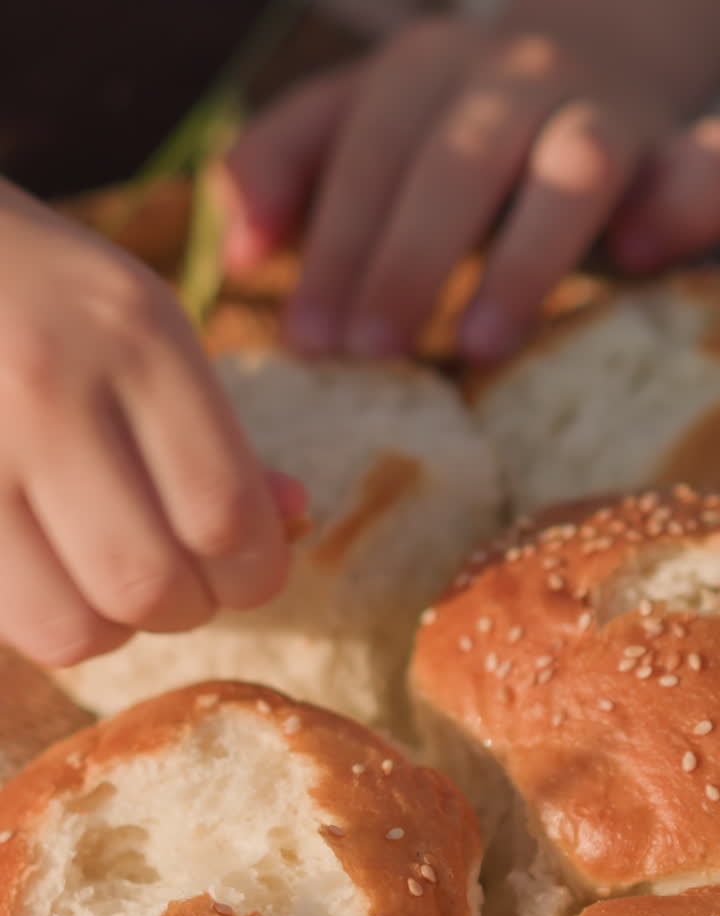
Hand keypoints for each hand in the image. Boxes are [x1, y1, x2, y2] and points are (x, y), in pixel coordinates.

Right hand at [0, 180, 304, 668]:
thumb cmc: (41, 295)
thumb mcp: (140, 327)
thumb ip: (214, 429)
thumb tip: (294, 522)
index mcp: (135, 334)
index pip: (224, 513)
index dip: (254, 575)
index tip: (246, 574)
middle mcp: (48, 387)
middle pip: (151, 583)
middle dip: (185, 608)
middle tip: (179, 582)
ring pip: (73, 626)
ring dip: (112, 629)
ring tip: (107, 585)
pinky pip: (10, 621)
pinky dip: (46, 622)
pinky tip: (51, 577)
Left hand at [222, 4, 719, 360]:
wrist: (591, 52)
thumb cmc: (448, 126)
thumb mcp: (357, 127)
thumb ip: (287, 165)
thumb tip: (235, 251)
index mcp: (421, 76)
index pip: (367, 153)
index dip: (336, 243)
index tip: (307, 336)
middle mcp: (512, 77)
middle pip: (457, 161)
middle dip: (408, 258)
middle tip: (371, 350)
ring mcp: (598, 108)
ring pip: (573, 167)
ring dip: (525, 255)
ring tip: (479, 345)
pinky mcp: (673, 146)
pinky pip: (698, 164)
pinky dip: (689, 193)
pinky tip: (650, 249)